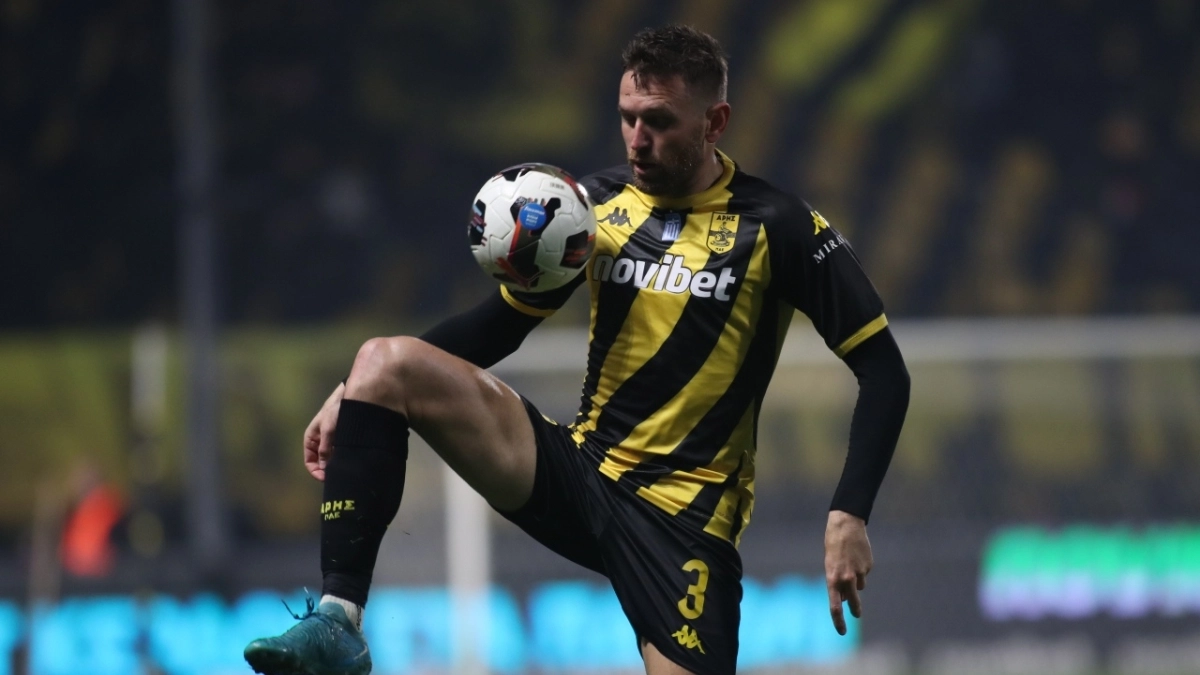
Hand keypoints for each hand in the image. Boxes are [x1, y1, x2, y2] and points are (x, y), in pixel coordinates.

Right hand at [304, 383, 345, 480]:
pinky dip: (345, 459)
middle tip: (338, 477)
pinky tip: (352, 462)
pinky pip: (343, 453)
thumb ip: (325, 449)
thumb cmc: (337, 409)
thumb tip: (324, 468)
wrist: (354, 395)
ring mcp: (333, 440)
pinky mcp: (344, 439)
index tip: (326, 479)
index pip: (309, 461)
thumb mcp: (328, 429)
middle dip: (328, 471)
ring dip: (338, 465)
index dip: (316, 472)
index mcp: (312, 438)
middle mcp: (321, 441)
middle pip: (321, 462)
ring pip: (333, 458)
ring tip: (346, 470)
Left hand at [824, 509, 872, 634]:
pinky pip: (865, 573)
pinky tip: (857, 555)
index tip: (842, 632)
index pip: (835, 606)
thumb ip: (836, 583)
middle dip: (855, 610)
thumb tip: (846, 599)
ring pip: (860, 585)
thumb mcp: (829, 566)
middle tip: (857, 615)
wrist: (845, 526)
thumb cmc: (833, 546)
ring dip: (856, 580)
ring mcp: (859, 573)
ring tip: (850, 562)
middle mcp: (846, 579)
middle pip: (853, 602)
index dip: (838, 621)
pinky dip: (861, 568)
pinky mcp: (869, 566)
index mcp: (832, 579)